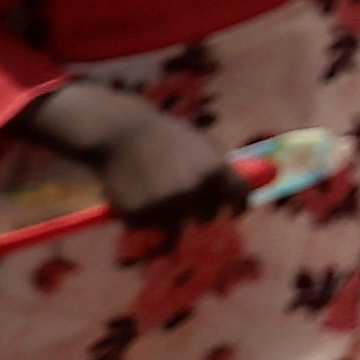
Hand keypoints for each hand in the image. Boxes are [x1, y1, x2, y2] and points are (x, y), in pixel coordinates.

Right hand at [79, 93, 240, 226]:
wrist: (120, 132)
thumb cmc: (163, 135)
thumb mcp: (200, 144)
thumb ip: (216, 168)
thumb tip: (233, 191)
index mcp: (216, 169)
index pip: (240, 196)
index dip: (240, 207)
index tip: (234, 213)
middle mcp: (195, 190)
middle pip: (207, 217)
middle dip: (198, 211)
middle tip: (183, 198)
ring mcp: (168, 205)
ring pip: (176, 226)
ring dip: (168, 216)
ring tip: (154, 191)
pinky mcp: (141, 215)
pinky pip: (146, 226)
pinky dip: (141, 216)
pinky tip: (134, 193)